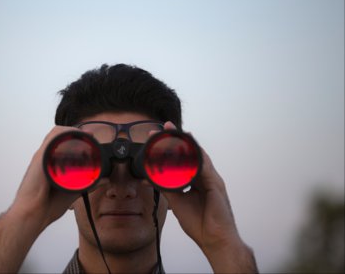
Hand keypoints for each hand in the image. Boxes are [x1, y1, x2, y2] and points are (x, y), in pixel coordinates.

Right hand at [0, 126, 82, 272]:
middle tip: (90, 136)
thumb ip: (89, 184)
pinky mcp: (40, 158)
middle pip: (59, 135)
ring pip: (55, 134)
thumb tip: (105, 180)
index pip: (62, 143)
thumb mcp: (73, 191)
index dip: (76, 138)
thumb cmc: (46, 206)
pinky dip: (63, 134)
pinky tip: (74, 135)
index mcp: (50, 165)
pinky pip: (51, 139)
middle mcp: (45, 158)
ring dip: (71, 131)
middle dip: (75, 132)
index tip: (90, 140)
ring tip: (85, 135)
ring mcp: (42, 157)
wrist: (32, 215)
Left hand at [160, 122, 257, 272]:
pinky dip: (197, 158)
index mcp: (196, 180)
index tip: (159, 137)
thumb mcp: (177, 202)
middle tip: (165, 126)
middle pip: (191, 153)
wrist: (214, 240)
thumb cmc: (200, 223)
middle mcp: (205, 177)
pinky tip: (189, 149)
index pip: (183, 159)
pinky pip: (205, 168)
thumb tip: (150, 179)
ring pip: (199, 156)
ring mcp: (212, 179)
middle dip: (179, 139)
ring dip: (187, 143)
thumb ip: (167, 188)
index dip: (172, 147)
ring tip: (177, 131)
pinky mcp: (216, 185)